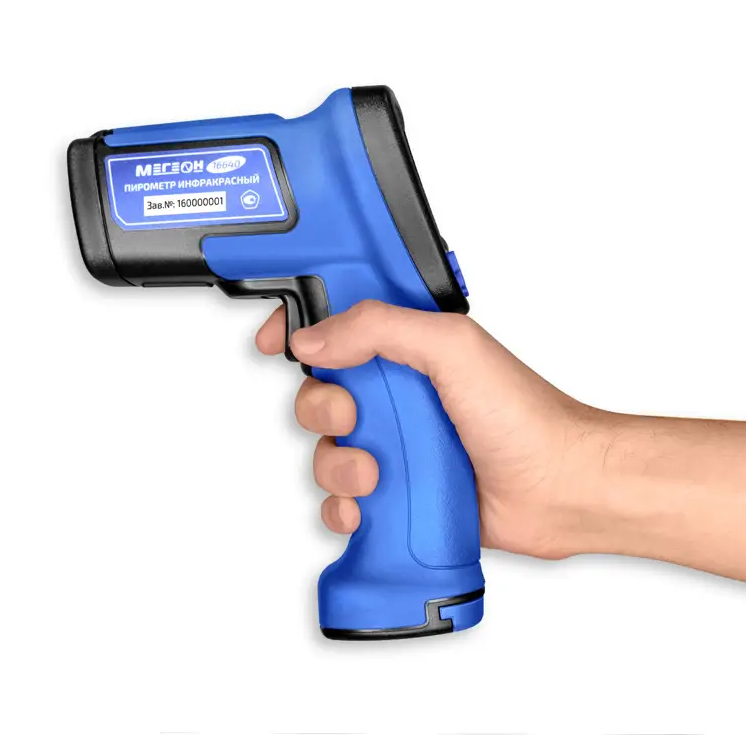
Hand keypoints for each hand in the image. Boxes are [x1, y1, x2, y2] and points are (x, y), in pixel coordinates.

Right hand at [256, 300, 603, 559]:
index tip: (275, 343)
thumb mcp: (453, 348)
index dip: (299, 330)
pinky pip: (343, 500)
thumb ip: (380, 328)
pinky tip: (364, 509)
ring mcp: (397, 445)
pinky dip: (342, 507)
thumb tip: (314, 338)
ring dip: (336, 466)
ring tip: (376, 475)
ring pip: (325, 451)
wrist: (559, 489)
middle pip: (318, 393)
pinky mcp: (399, 490)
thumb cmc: (523, 416)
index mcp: (407, 349)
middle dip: (321, 409)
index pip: (337, 327)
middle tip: (355, 419)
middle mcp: (397, 394)